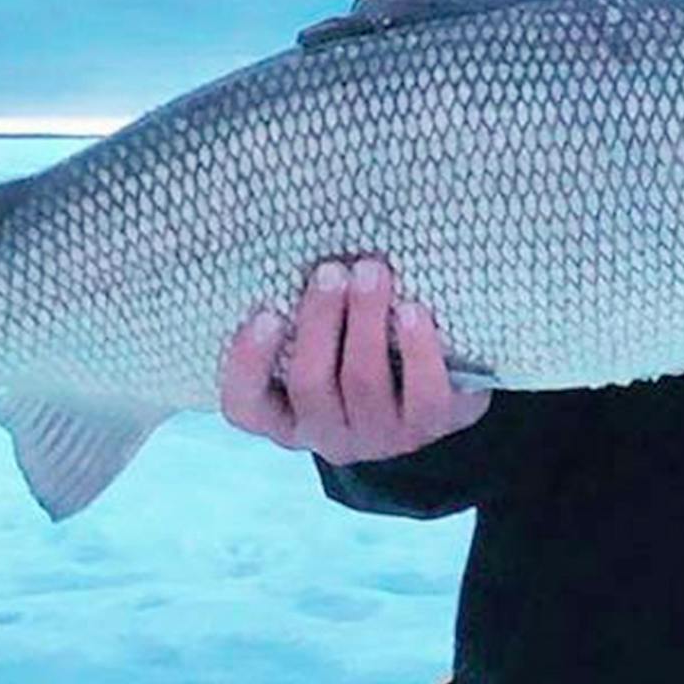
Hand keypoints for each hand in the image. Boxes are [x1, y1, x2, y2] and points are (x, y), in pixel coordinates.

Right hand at [218, 258, 490, 462]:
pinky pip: (424, 394)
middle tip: (331, 270)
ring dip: (366, 320)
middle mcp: (328, 434)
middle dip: (320, 321)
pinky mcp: (431, 427)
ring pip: (364, 382)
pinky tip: (414, 309)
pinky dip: (418, 349)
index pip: (246, 405)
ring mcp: (379, 437)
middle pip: (311, 383)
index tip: (265, 313)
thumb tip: (300, 246)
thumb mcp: (325, 347)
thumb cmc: (361, 355)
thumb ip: (307, 317)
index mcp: (286, 417)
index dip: (249, 363)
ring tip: (372, 271)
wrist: (437, 400)